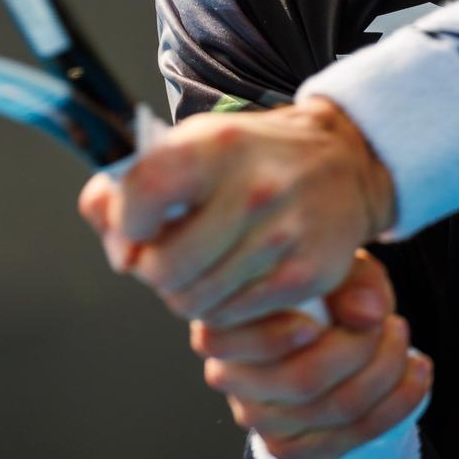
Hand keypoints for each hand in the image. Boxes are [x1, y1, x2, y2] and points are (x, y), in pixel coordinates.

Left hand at [76, 100, 396, 327]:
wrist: (347, 159)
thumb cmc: (253, 155)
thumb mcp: (193, 142)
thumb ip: (131, 181)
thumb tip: (111, 239)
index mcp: (217, 145)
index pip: (143, 194)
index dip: (124, 223)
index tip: (136, 225)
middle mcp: (253, 189)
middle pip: (164, 268)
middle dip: (152, 269)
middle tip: (166, 255)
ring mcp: (284, 235)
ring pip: (196, 301)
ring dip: (186, 292)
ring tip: (201, 266)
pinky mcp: (307, 275)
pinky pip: (234, 316)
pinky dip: (221, 307)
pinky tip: (232, 278)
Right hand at [194, 250, 432, 458]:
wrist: (330, 330)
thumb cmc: (325, 287)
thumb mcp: (339, 266)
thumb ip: (351, 281)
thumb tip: (367, 313)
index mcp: (220, 322)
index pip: (236, 340)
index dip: (281, 335)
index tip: (329, 319)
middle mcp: (227, 374)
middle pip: (303, 380)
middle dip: (364, 351)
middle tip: (395, 324)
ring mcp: (255, 416)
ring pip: (335, 409)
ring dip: (387, 375)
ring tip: (406, 342)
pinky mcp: (286, 446)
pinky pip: (348, 439)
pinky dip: (395, 406)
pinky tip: (416, 374)